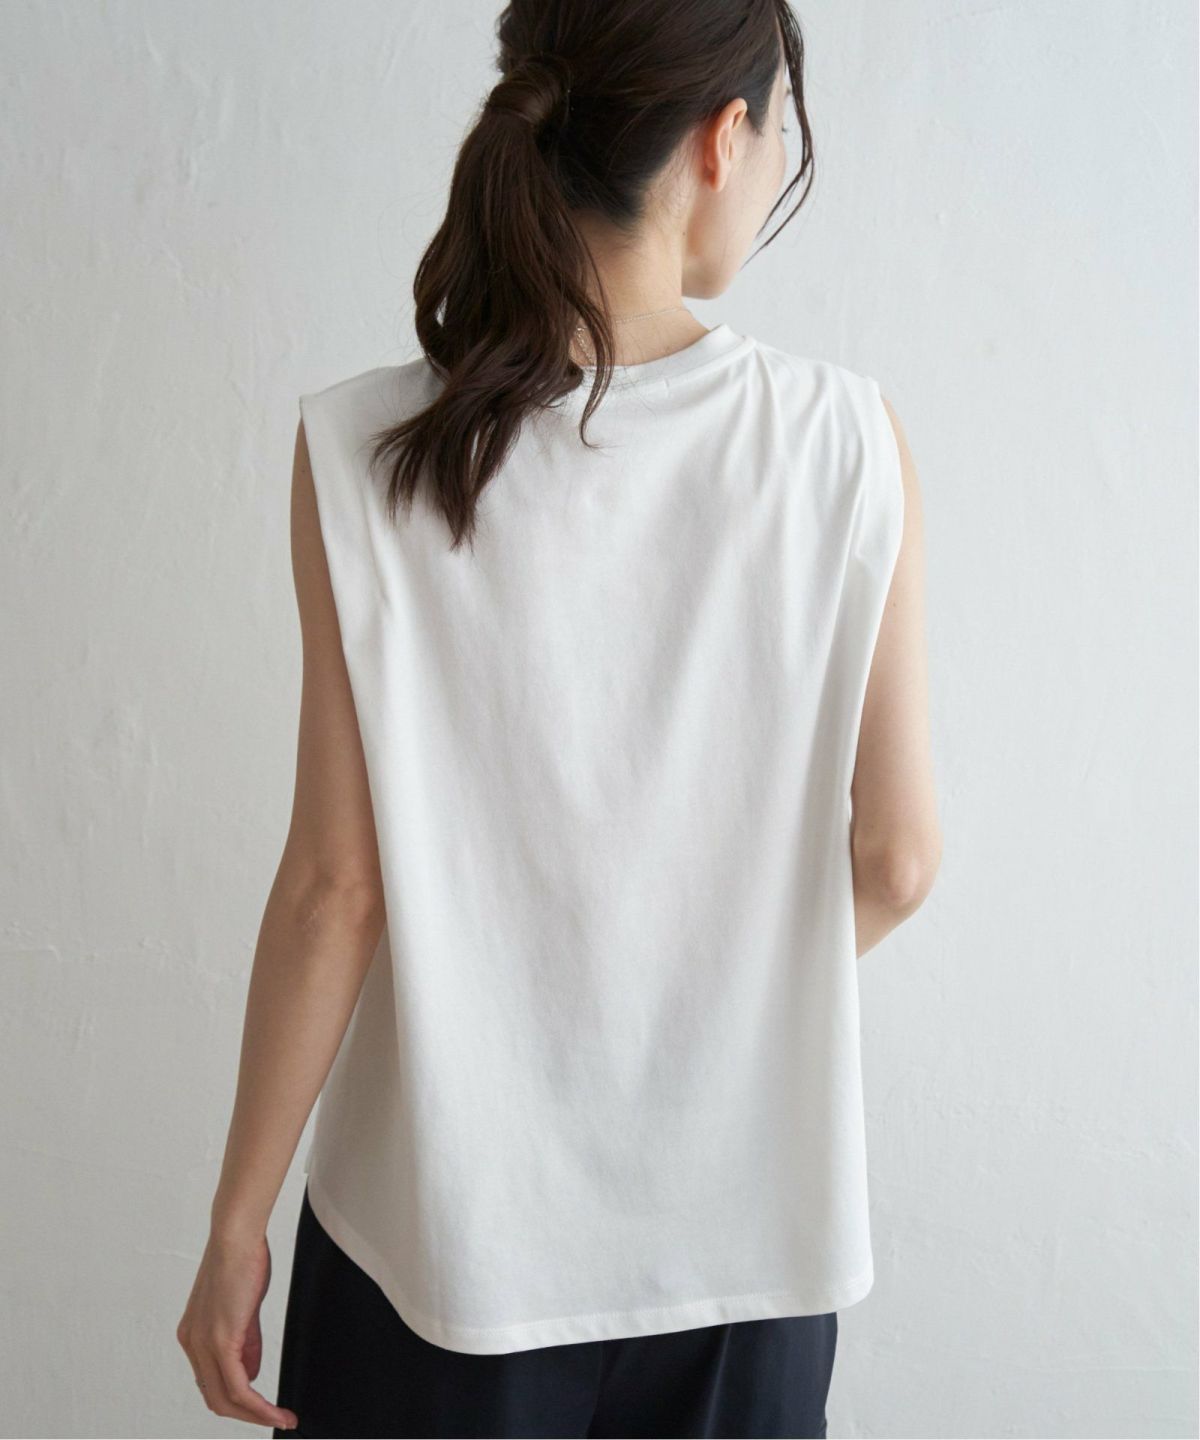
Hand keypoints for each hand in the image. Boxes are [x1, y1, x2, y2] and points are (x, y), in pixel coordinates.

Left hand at [177, 1226, 299, 1430]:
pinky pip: (239, 1387)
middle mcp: (192, 1344)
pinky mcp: (221, 1340)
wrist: (236, 1235)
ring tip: (281, 1419)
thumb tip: (251, 1372)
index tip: (262, 1407)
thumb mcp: (243, 1308)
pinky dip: (259, 1406)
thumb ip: (246, 1342)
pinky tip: (276, 1411)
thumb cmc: (242, 1260)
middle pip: (215, 1399)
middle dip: (247, 1416)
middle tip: (275, 1419)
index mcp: (193, 1336)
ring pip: (226, 1399)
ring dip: (255, 1415)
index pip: (211, 1383)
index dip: (237, 1400)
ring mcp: (203, 1344)